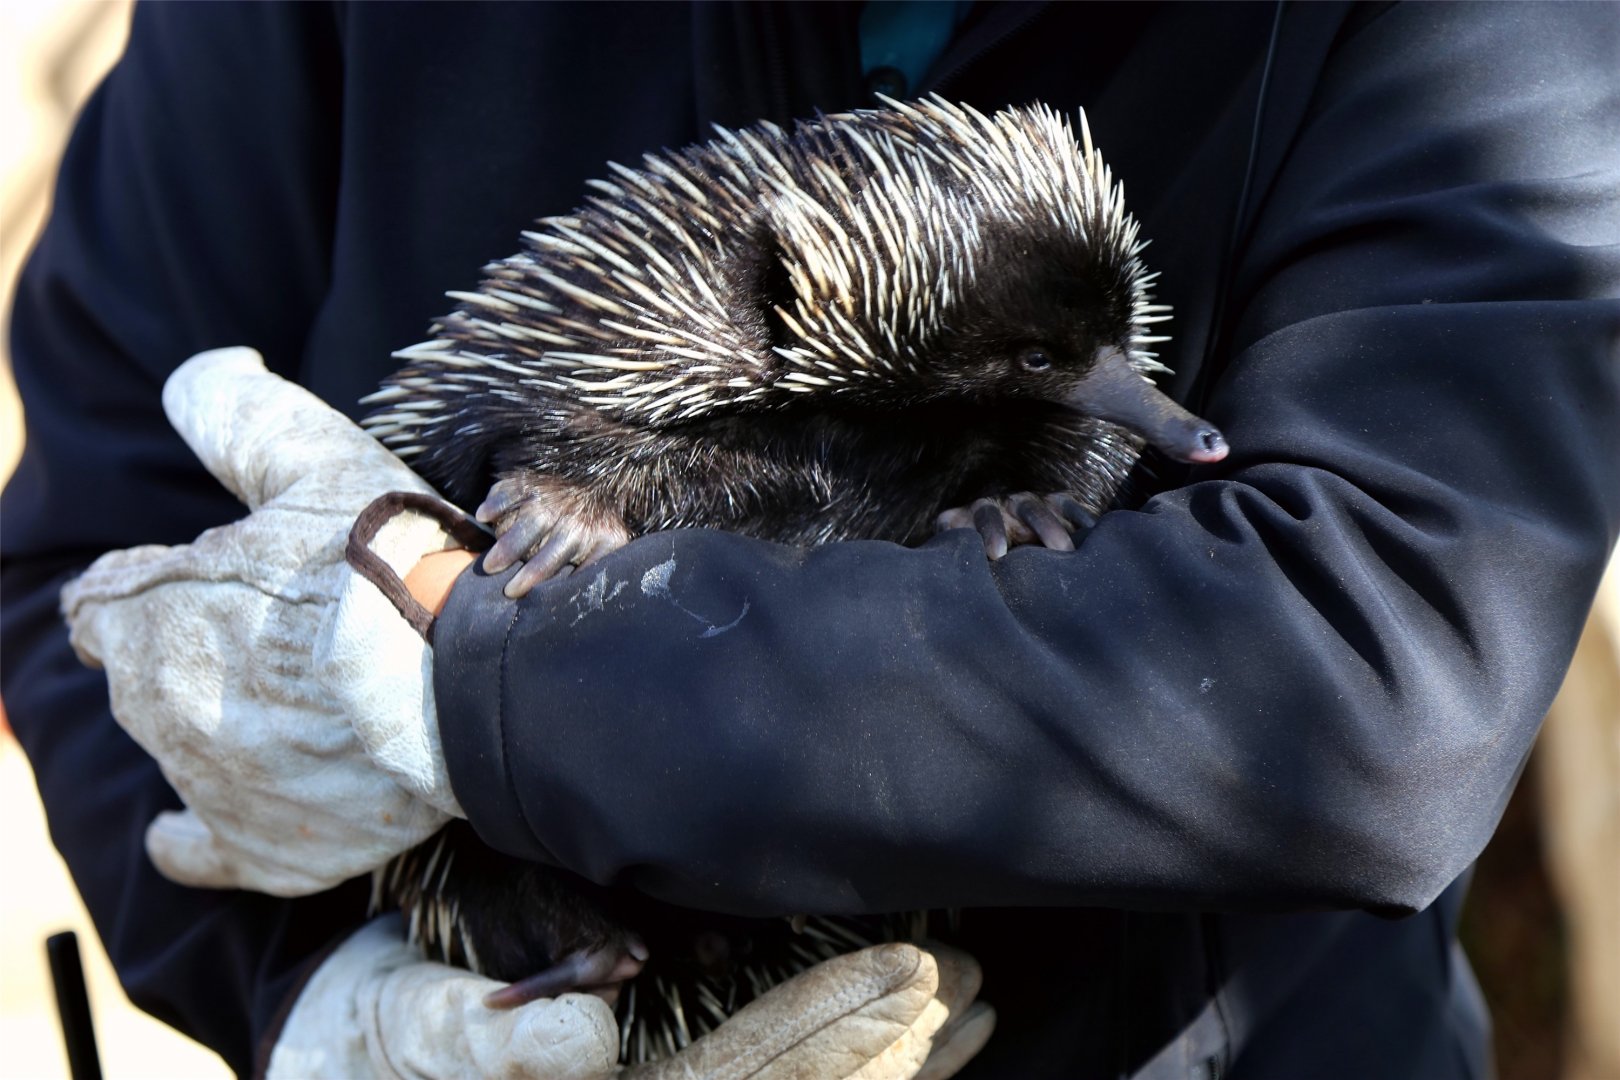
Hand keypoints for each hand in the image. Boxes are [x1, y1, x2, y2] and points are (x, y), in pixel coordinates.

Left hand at [60, 347, 475, 895]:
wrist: (470, 684)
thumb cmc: (392, 564)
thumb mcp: (314, 456)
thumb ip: (234, 409)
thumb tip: (197, 370)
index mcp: (147, 615)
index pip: (103, 602)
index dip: (149, 587)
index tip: (201, 585)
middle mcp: (156, 709)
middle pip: (141, 677)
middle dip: (186, 653)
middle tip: (271, 635)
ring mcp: (211, 786)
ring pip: (181, 748)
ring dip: (214, 723)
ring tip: (287, 702)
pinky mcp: (266, 848)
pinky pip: (199, 851)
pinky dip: (191, 840)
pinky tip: (184, 835)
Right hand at [269, 919, 994, 1079]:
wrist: (343, 1053)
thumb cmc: (362, 1037)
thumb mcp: (402, 1031)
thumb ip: (486, 1044)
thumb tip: (590, 1034)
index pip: (744, 1076)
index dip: (832, 1027)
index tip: (919, 974)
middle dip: (889, 1042)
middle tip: (973, 980)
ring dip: (890, 1057)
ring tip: (968, 1003)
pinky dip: (848, 1060)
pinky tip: (912, 1037)